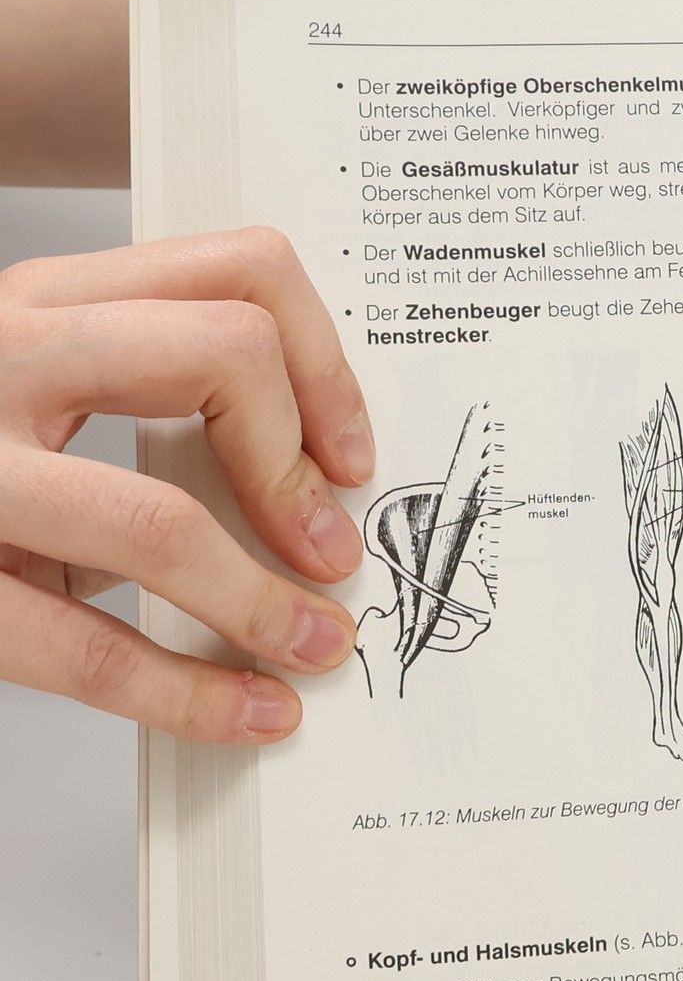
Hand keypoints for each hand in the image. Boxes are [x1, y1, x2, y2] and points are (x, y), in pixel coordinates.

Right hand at [0, 228, 373, 741]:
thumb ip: (148, 401)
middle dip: (300, 470)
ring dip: (262, 601)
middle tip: (330, 549)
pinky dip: (191, 694)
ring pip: (159, 516)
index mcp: (44, 303)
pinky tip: (246, 709)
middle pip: (226, 353)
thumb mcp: (38, 395)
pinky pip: (86, 644)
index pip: (238, 271)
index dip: (327, 368)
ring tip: (312, 645)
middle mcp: (1, 356)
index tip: (349, 456)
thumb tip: (302, 494)